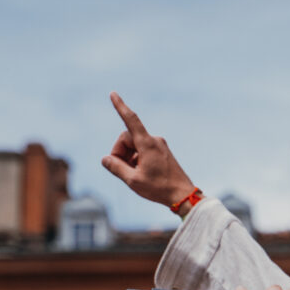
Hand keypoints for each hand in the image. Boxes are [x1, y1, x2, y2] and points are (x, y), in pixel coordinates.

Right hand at [100, 92, 197, 206]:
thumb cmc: (159, 188)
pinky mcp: (162, 152)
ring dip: (128, 157)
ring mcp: (159, 145)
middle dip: (120, 152)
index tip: (113, 94)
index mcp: (147, 144)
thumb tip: (105, 159)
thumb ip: (116, 168)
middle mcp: (154, 140)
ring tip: (133, 175)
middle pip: (127, 138)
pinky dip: (136, 159)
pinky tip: (140, 173)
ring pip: (134, 145)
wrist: (183, 195)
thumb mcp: (133, 181)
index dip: (120, 106)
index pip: (131, 120)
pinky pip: (143, 150)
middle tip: (120, 170)